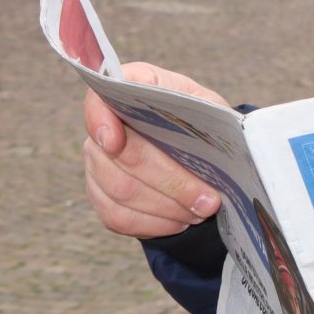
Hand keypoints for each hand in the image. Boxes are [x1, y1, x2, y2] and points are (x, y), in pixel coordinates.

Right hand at [82, 62, 231, 240]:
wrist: (193, 146)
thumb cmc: (199, 119)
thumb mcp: (209, 106)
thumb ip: (207, 111)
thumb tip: (216, 130)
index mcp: (130, 90)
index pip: (99, 100)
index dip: (101, 121)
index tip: (115, 142)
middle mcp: (104, 125)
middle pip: (123, 157)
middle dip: (171, 182)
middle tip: (207, 200)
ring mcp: (97, 162)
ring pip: (121, 192)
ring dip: (167, 207)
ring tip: (201, 211)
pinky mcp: (100, 195)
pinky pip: (118, 217)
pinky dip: (154, 224)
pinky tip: (180, 221)